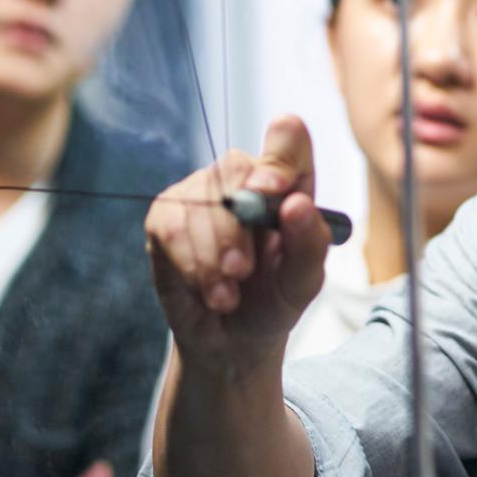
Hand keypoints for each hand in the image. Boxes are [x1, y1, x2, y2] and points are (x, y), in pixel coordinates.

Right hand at [144, 115, 330, 375]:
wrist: (232, 338)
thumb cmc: (276, 297)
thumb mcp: (304, 281)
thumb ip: (309, 243)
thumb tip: (296, 205)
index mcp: (289, 180)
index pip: (287, 139)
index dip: (279, 155)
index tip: (275, 189)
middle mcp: (245, 175)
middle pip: (235, 167)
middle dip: (236, 226)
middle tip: (242, 270)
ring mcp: (203, 190)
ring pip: (200, 201)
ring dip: (213, 256)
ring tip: (227, 297)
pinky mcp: (167, 214)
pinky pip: (171, 225)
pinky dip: (189, 264)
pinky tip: (206, 291)